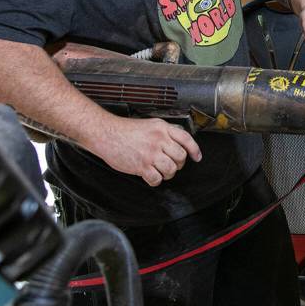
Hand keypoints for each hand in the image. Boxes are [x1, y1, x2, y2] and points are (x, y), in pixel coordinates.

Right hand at [87, 115, 201, 186]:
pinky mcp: (142, 165)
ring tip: (160, 171)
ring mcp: (151, 153)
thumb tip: (177, 143)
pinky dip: (155, 181)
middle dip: (178, 164)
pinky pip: (157, 179)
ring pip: (171, 169)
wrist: (106, 134)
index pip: (186, 139)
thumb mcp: (150, 124)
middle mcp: (159, 140)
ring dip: (168, 174)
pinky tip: (150, 176)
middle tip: (171, 164)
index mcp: (162, 128)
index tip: (197, 157)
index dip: (195, 150)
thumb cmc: (125, 130)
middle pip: (181, 156)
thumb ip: (164, 132)